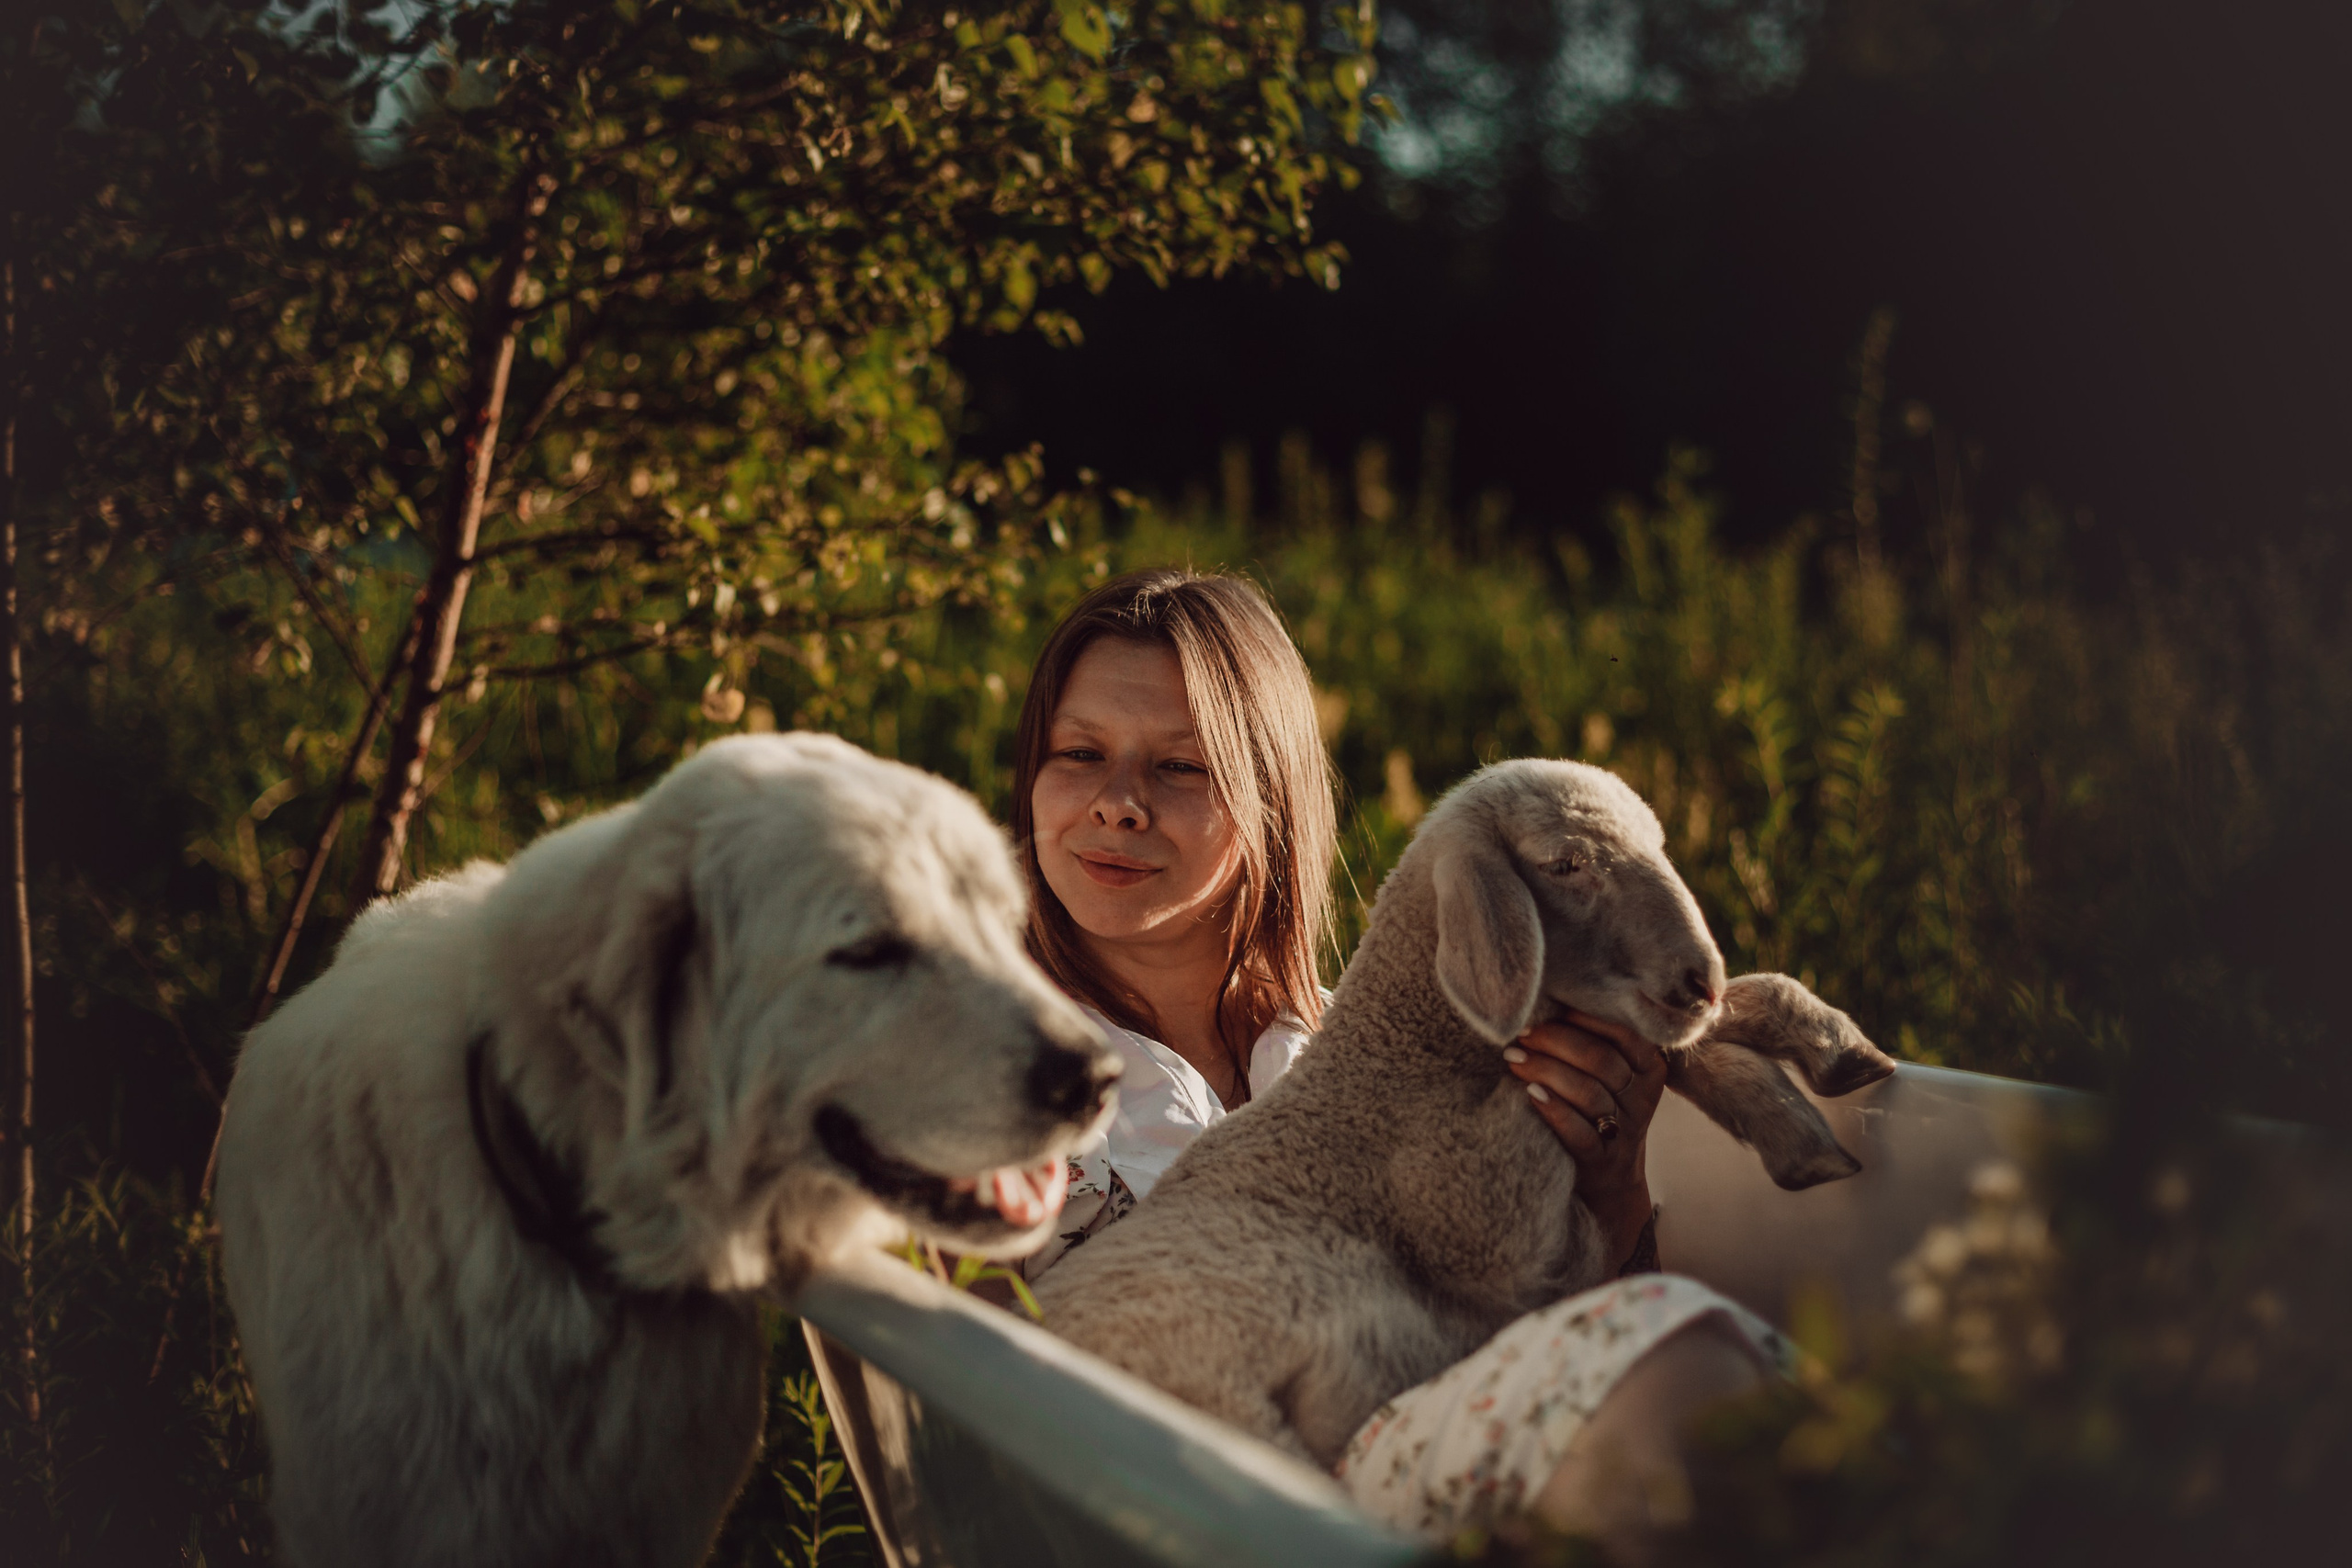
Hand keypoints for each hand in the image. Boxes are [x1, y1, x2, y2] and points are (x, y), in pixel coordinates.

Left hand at [1506, 1009, 1667, 1271]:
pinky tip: (1529, 1095)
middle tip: (1519, 1034)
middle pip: (1601, 1060)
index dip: (1580, 1017)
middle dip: (1555, 1041)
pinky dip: (1554, 1110)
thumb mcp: (1610, 1073)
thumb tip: (1543, 998)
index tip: (1543, 1008)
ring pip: (1589, 1093)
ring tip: (1513, 1058)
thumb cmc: (1599, 1106)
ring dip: (1546, 1071)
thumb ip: (1592, 1039)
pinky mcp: (1603, 1160)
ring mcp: (1627, 1131)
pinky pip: (1580, 1133)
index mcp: (1649, 1066)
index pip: (1622, 1031)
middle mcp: (1643, 1097)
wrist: (1609, 1176)